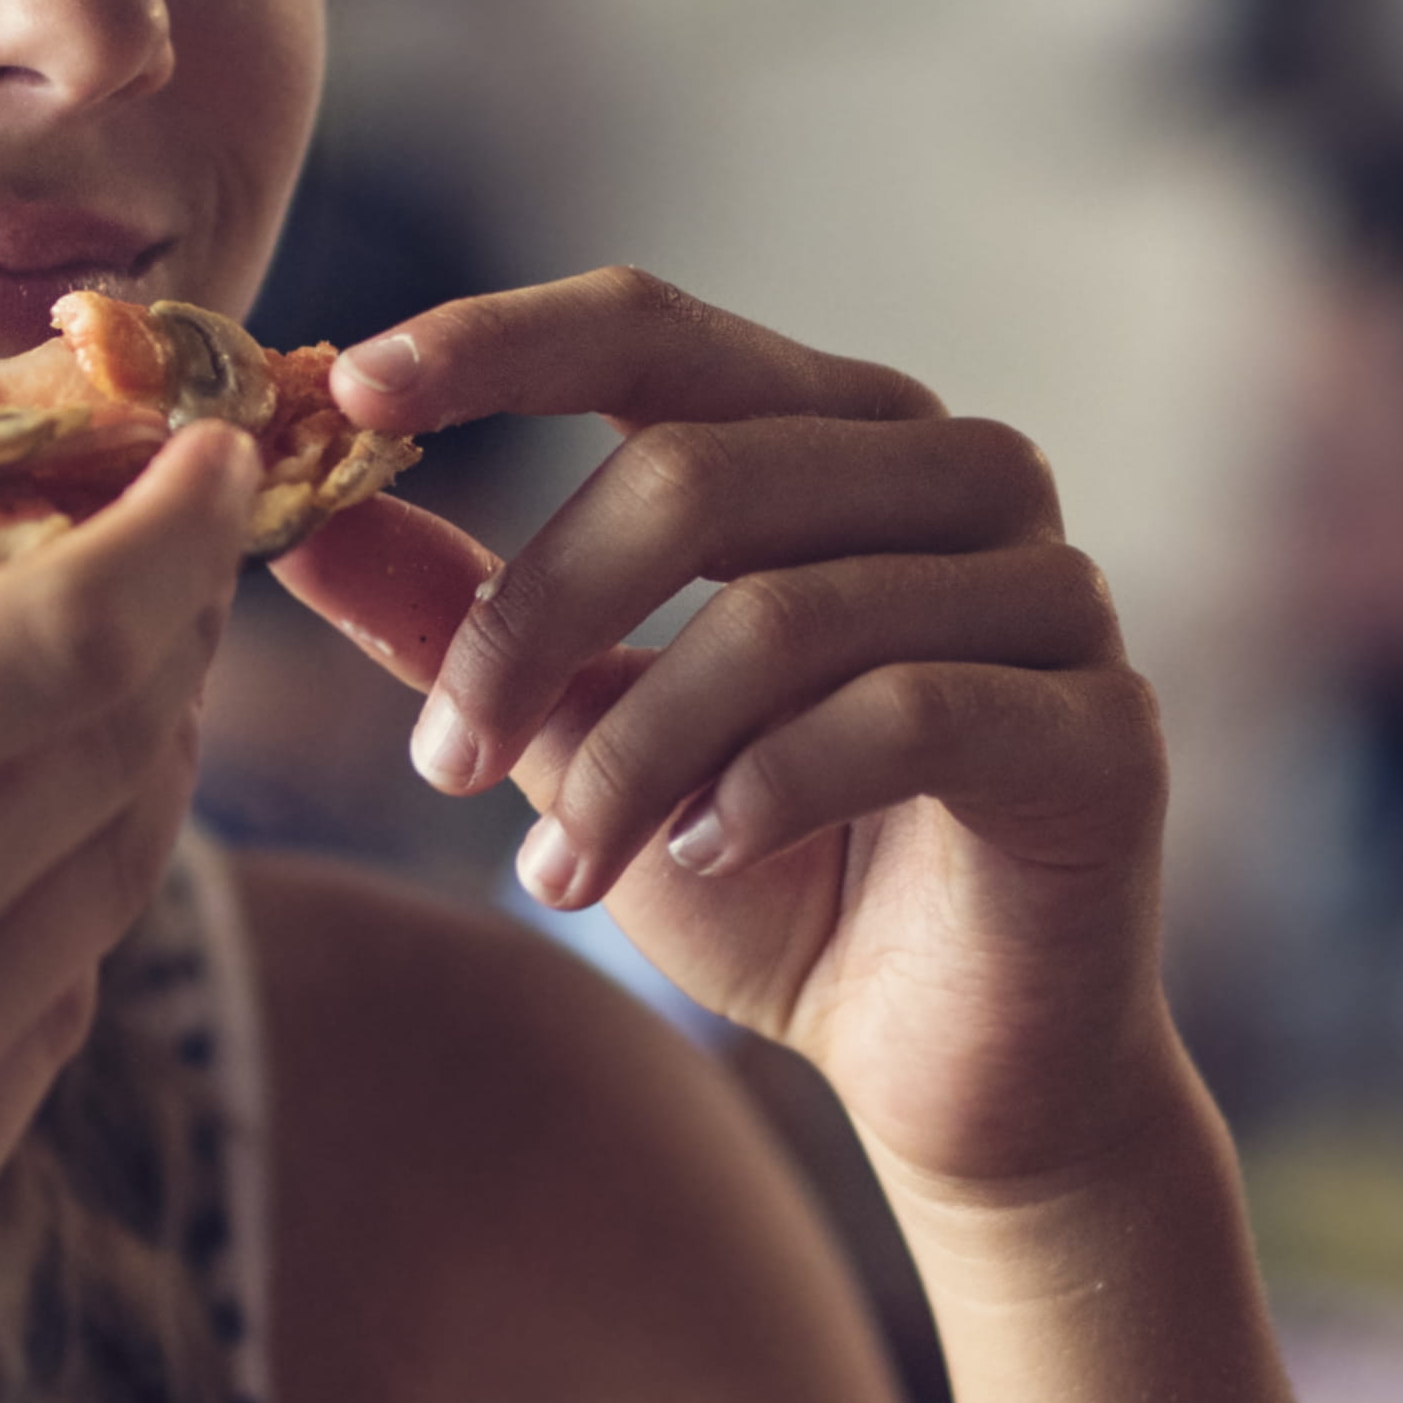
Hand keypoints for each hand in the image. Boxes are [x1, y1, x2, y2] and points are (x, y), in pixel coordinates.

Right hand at [0, 429, 252, 1402]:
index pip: (52, 637)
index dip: (164, 534)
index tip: (215, 455)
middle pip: (117, 749)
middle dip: (167, 636)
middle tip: (167, 563)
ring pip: (110, 883)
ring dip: (136, 770)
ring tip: (119, 694)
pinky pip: (51, 1015)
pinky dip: (62, 916)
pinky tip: (12, 876)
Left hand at [273, 270, 1181, 1202]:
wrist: (958, 1073)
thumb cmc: (780, 886)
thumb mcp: (585, 742)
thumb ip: (467, 626)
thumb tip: (299, 525)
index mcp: (838, 433)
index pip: (655, 329)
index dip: (495, 340)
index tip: (344, 389)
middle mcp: (963, 474)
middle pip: (698, 471)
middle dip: (533, 622)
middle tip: (437, 765)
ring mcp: (1053, 592)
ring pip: (784, 613)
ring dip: (629, 755)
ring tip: (556, 874)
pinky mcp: (1103, 728)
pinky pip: (901, 716)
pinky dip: (764, 793)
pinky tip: (700, 860)